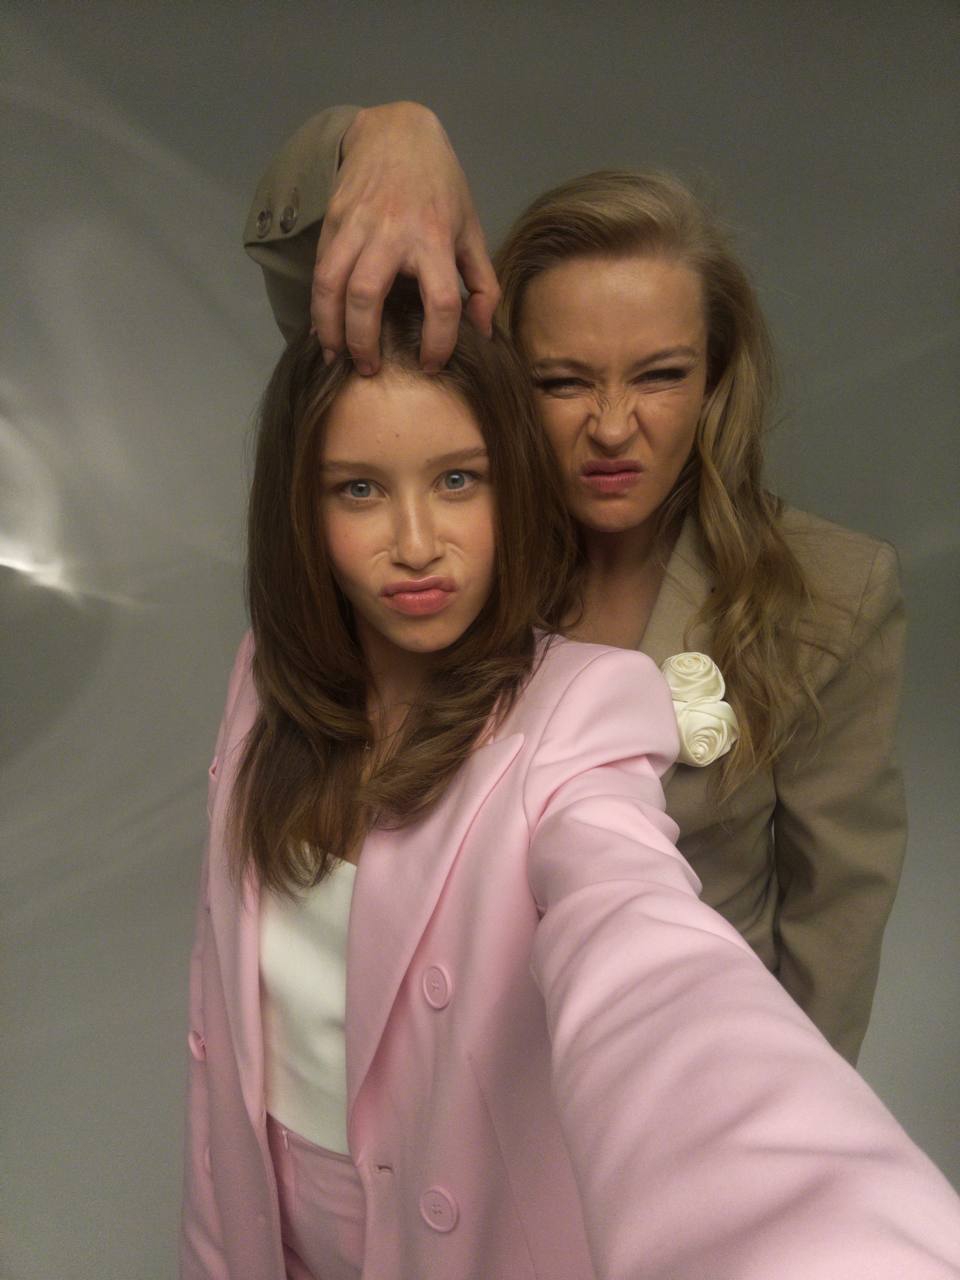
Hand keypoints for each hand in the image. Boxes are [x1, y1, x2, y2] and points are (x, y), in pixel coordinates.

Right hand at [313, 102, 499, 372]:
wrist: (397, 132)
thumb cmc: (441, 187)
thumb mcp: (470, 229)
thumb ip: (482, 283)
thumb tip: (484, 332)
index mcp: (434, 238)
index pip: (441, 301)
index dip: (438, 341)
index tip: (431, 364)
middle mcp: (391, 232)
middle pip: (366, 297)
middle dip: (364, 342)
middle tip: (370, 370)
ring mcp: (356, 225)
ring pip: (331, 285)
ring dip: (330, 328)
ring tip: (337, 357)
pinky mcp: (333, 221)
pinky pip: (320, 270)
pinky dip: (318, 305)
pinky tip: (324, 330)